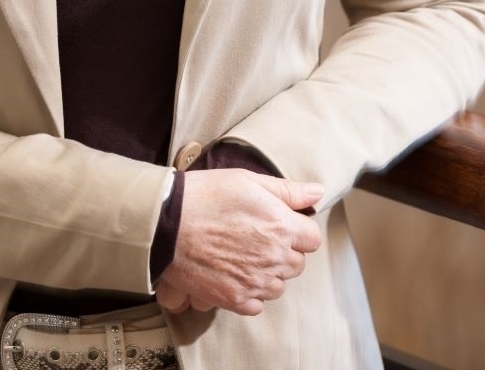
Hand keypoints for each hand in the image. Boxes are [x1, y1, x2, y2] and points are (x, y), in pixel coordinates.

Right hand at [155, 169, 322, 316]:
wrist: (167, 222)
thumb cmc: (206, 194)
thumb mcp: (248, 180)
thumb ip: (287, 190)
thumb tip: (318, 193)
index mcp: (282, 227)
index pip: (312, 238)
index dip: (298, 229)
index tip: (281, 223)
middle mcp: (274, 258)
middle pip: (297, 263)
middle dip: (284, 250)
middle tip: (257, 236)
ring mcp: (255, 282)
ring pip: (278, 285)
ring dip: (268, 272)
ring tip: (244, 254)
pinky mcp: (235, 299)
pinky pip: (258, 304)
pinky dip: (250, 291)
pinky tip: (235, 272)